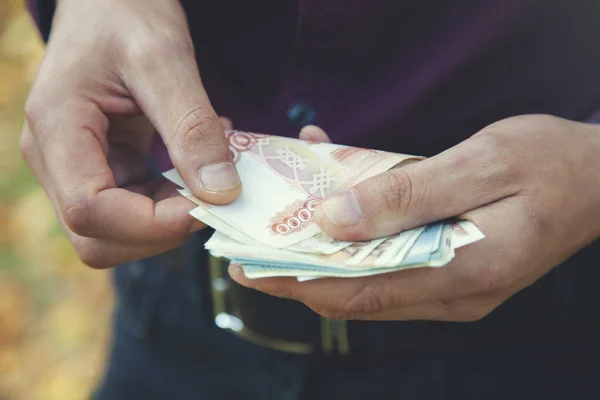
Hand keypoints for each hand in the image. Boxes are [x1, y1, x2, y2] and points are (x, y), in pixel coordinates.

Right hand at [20, 0, 239, 267]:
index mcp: (57, 126)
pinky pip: (131, 209)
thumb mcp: (165, 59)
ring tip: (206, 178)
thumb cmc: (128, 12)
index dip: (153, 223)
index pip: (90, 209)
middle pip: (96, 236)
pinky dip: (168, 204)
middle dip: (159, 231)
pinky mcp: (98, 167)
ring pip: (114, 233)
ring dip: (167, 221)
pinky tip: (195, 171)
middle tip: (211, 197)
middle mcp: (54, 156)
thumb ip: (191, 128)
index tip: (208, 202)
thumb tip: (221, 193)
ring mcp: (73, 166)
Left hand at [230, 116, 599, 320]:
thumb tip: (336, 221)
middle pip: (357, 293)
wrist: (598, 177)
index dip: (300, 282)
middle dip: (300, 273)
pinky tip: (336, 207)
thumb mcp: (481, 164)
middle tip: (250, 249)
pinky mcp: (450, 269)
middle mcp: (454, 292)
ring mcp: (453, 285)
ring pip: (369, 280)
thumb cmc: (550, 163)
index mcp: (464, 272)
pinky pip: (390, 262)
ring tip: (282, 226)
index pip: (360, 294)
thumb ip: (408, 195)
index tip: (251, 266)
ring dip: (324, 254)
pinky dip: (356, 240)